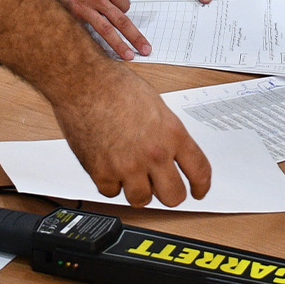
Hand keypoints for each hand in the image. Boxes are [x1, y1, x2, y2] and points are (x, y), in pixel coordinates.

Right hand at [50, 59, 212, 205]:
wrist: (83, 83)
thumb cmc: (115, 86)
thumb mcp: (156, 105)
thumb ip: (166, 134)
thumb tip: (171, 152)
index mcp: (172, 134)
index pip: (199, 171)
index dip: (201, 187)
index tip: (198, 192)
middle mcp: (154, 153)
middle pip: (173, 196)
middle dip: (170, 195)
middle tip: (163, 189)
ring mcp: (127, 166)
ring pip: (141, 200)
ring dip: (138, 191)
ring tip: (132, 176)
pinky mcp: (101, 173)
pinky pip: (111, 193)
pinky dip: (111, 184)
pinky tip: (110, 169)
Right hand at [51, 0, 148, 59]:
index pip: (125, 5)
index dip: (124, 10)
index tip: (121, 11)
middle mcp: (100, 0)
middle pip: (123, 22)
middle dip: (136, 37)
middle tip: (145, 49)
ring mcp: (86, 9)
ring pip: (107, 31)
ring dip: (119, 45)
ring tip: (128, 56)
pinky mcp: (73, 15)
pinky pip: (86, 31)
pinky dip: (92, 40)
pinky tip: (97, 50)